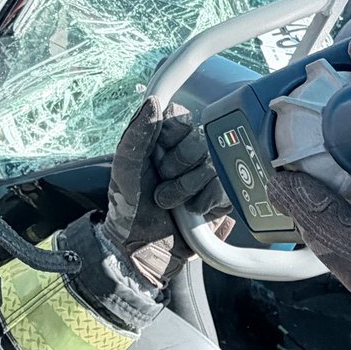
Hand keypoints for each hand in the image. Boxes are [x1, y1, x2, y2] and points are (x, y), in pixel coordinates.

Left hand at [103, 97, 232, 286]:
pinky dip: (204, 201)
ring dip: (185, 188)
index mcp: (166, 140)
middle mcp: (189, 154)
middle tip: (162, 180)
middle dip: (176, 166)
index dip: (171, 136)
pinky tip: (191, 210)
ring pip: (212, 165)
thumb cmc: (128, 205)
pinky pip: (224, 188)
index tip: (157, 154)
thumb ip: (138, 133)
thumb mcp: (125, 166)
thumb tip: (154, 102)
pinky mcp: (220, 198)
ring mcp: (207, 176)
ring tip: (169, 202)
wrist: (139, 247)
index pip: (182, 118)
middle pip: (200, 140)